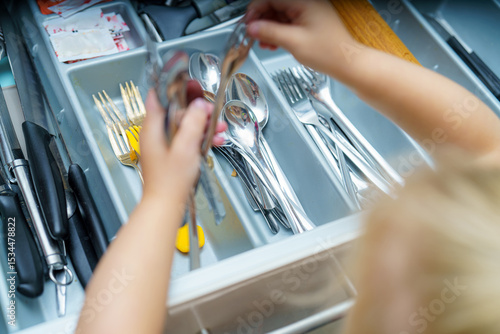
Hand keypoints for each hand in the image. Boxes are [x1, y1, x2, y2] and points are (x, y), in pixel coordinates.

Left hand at [140, 81, 226, 203]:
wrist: (166, 206)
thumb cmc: (170, 181)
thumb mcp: (185, 147)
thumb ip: (192, 123)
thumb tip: (198, 105)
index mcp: (152, 128)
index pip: (159, 98)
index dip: (175, 88)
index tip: (189, 84)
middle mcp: (156, 134)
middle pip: (177, 113)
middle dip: (197, 112)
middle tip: (213, 113)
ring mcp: (164, 145)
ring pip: (185, 126)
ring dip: (203, 126)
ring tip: (219, 129)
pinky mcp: (172, 155)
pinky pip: (187, 140)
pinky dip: (200, 139)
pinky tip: (214, 142)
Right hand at [246, 0, 357, 75]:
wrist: (346, 63)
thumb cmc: (329, 52)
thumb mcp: (293, 42)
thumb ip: (270, 32)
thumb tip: (252, 27)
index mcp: (304, 2)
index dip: (255, 11)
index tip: (248, 24)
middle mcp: (307, 3)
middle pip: (275, 6)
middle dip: (262, 21)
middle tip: (253, 35)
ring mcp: (309, 13)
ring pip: (281, 16)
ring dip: (269, 29)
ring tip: (264, 43)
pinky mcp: (310, 22)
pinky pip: (289, 23)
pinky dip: (279, 32)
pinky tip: (274, 43)